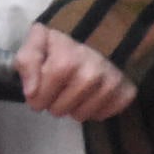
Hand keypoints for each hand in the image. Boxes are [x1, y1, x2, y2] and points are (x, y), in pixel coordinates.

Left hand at [15, 24, 137, 121]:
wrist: (97, 38)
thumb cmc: (62, 46)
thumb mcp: (37, 44)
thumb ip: (26, 61)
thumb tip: (31, 91)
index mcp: (69, 57)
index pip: (43, 95)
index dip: (37, 97)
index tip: (36, 93)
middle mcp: (94, 69)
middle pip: (62, 108)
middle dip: (54, 104)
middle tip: (58, 91)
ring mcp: (113, 80)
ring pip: (82, 116)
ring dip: (73, 110)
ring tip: (74, 94)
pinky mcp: (126, 90)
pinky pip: (105, 115)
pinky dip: (96, 112)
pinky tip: (93, 98)